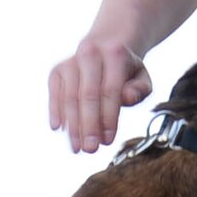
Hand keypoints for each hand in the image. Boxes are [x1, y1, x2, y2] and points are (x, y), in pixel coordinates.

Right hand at [47, 34, 150, 152]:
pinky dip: (55, 111)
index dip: (108, 117)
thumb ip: (140, 89)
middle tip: (90, 149)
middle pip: (87, 94)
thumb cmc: (125, 70)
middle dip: (88, 125)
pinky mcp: (57, 71)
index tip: (108, 140)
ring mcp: (71, 62)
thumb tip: (128, 97)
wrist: (104, 47)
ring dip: (72, 125)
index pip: (110, 90)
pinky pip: (54, 93)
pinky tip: (58, 128)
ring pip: (69, 97)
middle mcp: (90, 53)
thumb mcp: (141, 77)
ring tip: (78, 147)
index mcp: (114, 53)